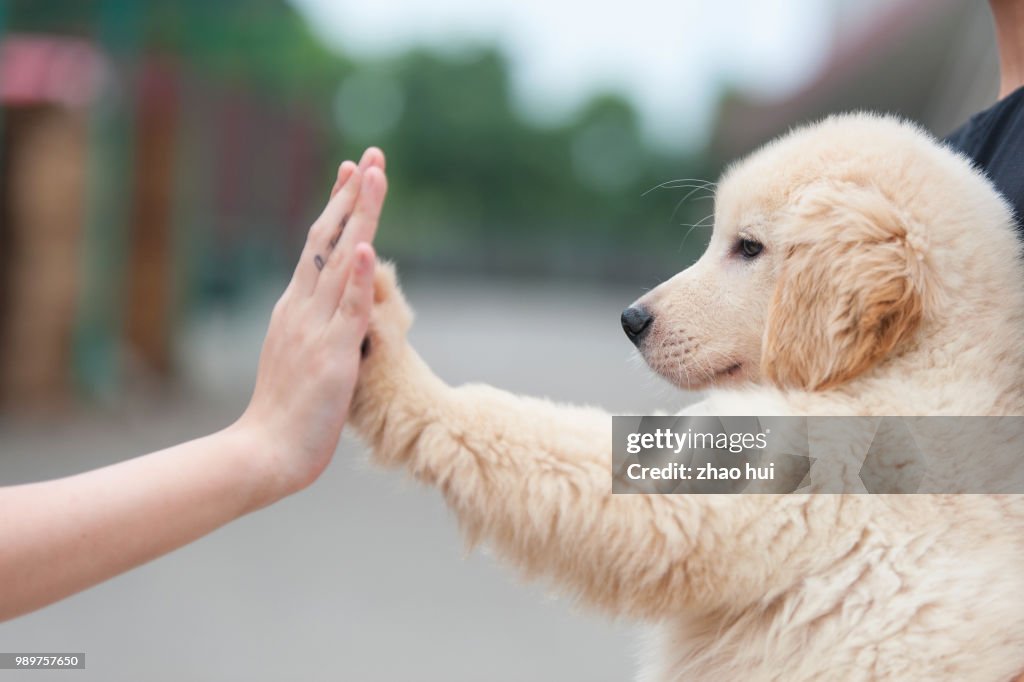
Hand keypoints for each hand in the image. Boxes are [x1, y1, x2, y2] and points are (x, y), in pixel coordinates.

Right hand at [235, 148, 388, 502]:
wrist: (265, 452)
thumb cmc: (286, 414)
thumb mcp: (303, 359)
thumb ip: (318, 332)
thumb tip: (336, 319)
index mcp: (296, 309)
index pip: (319, 246)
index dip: (338, 208)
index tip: (354, 173)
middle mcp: (302, 309)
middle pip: (328, 240)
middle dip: (352, 196)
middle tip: (372, 157)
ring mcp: (315, 329)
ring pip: (340, 261)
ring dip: (359, 216)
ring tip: (374, 176)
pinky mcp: (332, 355)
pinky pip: (347, 309)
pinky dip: (356, 276)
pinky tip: (365, 244)